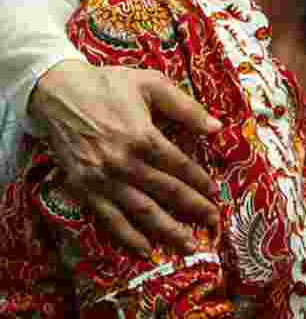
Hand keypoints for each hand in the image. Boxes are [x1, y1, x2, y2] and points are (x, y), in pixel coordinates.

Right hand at [29, 60, 221, 255]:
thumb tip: (217, 127)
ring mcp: (102, 179)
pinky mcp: (83, 189)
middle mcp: (123, 163)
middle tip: (213, 222)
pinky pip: (109, 218)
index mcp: (143, 137)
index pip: (179, 167)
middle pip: (166, 192)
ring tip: (188, 245)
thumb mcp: (152, 84)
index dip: (200, 181)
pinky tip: (145, 249)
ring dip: (167, 230)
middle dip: (193, 209)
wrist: (58, 93)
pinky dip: (128, 236)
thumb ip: (186, 107)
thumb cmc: (109, 85)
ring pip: (141, 211)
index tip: (215, 193)